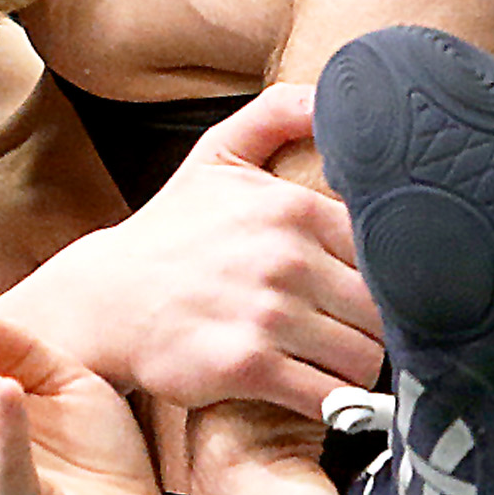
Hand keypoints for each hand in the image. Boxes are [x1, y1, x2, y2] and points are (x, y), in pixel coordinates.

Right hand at [0, 86, 385, 420]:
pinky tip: (320, 394)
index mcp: (293, 209)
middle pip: (385, 311)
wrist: (101, 301)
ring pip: (365, 357)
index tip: (372, 293)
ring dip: (358, 370)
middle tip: (356, 336)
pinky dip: (336, 405)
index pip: (388, 252)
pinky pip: (328, 396)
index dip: (392, 277)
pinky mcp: (248, 367)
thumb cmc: (168, 234)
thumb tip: (333, 89)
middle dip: (378, 329)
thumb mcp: (216, 156)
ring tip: (336, 366)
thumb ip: (277, 113)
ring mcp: (268, 315)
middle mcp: (286, 259)